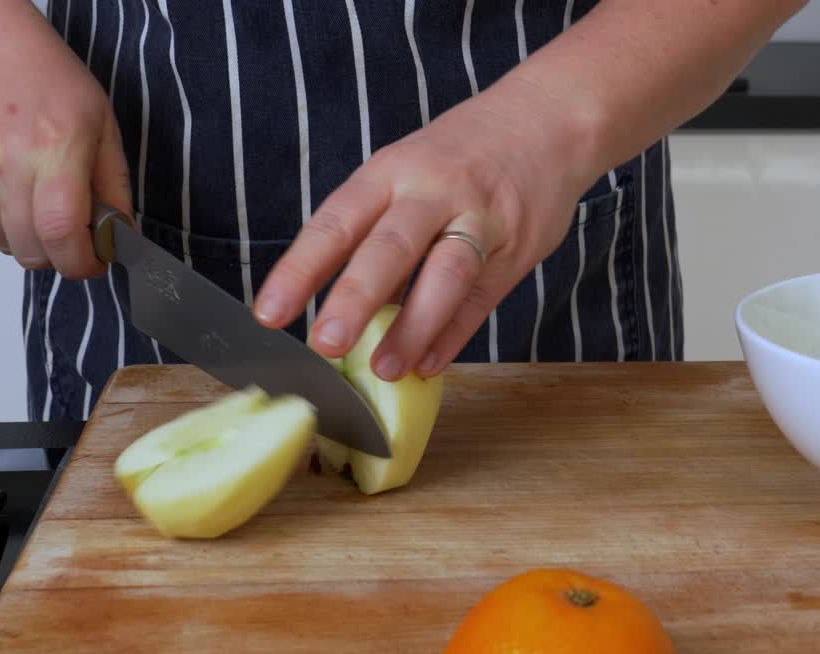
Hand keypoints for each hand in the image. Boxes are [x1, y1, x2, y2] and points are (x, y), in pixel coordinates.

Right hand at [0, 0, 131, 278]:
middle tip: (78, 240)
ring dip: (31, 241)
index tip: (98, 260)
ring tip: (46, 207)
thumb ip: (114, 186)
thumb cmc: (44, 73)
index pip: (61, 234)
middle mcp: (6, 163)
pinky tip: (16, 189)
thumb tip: (121, 235)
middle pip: (31, 250)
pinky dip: (3, 221)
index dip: (83, 262)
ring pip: (4, 242)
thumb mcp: (102, 125)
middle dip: (61, 258)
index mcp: (54, 150)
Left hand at [254, 78, 594, 379]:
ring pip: (445, 274)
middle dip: (355, 298)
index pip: (336, 223)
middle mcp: (433, 190)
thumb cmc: (461, 155)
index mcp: (390, 171)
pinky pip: (482, 297)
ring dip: (413, 326)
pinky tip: (429, 364)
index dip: (300, 270)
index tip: (269, 314)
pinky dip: (454, 333)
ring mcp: (481, 217)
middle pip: (390, 246)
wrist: (549, 119)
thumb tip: (341, 307)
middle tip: (325, 345)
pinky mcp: (517, 246)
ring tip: (386, 369)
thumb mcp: (408, 172)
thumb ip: (378, 232)